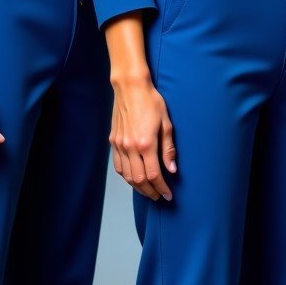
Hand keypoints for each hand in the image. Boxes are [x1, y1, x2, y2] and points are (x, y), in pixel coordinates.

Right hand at [110, 73, 175, 201]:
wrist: (131, 88)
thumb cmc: (151, 102)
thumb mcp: (166, 123)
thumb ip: (168, 148)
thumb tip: (172, 169)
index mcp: (146, 144)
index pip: (154, 175)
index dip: (162, 188)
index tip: (169, 195)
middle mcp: (130, 148)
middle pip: (139, 180)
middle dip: (150, 192)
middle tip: (159, 196)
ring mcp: (120, 145)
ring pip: (127, 176)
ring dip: (138, 187)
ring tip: (148, 190)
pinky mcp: (113, 142)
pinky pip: (118, 166)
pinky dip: (126, 176)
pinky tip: (133, 178)